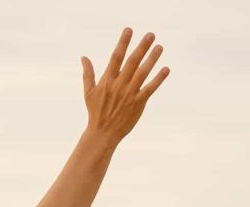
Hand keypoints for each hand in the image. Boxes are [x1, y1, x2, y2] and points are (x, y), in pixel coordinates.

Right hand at [81, 28, 169, 145]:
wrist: (102, 133)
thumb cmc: (95, 112)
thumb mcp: (88, 92)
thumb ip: (88, 73)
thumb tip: (83, 57)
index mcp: (107, 81)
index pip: (116, 57)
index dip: (123, 43)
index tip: (129, 30)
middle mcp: (119, 85)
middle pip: (132, 62)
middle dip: (141, 47)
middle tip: (151, 34)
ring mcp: (129, 94)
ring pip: (143, 73)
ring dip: (152, 59)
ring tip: (159, 47)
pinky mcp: (138, 103)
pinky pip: (150, 88)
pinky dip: (158, 79)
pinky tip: (165, 69)